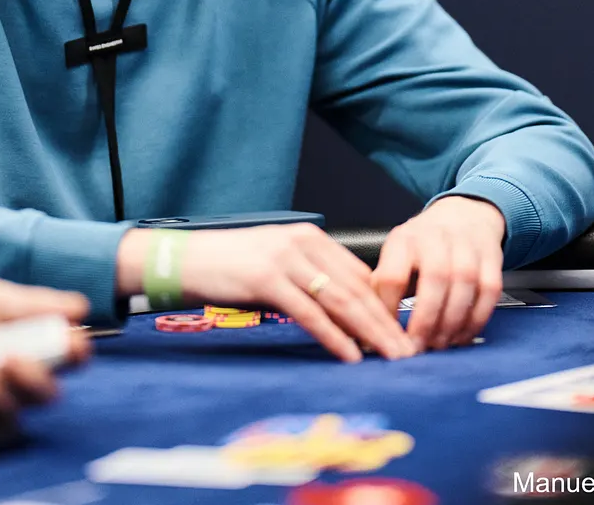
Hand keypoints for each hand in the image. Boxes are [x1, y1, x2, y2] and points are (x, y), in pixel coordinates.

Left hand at [0, 278, 89, 421]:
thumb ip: (31, 304)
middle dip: (34, 376)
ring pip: (17, 407)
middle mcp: (18, 377)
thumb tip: (80, 307)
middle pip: (50, 392)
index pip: (70, 356)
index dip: (78, 352)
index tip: (70, 342)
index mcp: (30, 344)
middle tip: (10, 356)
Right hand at [120, 225, 416, 362]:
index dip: (384, 305)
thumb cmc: (230, 267)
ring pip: (341, 300)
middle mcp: (304, 243)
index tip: (402, 332)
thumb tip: (344, 309)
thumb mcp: (277, 264)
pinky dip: (335, 336)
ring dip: (370, 333)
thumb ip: (309, 277)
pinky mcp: (268, 279)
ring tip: (391, 357)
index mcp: (311, 237)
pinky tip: (352, 355)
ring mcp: (286, 259)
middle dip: (386, 323)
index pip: (359, 274)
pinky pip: (310, 313)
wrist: (185, 259)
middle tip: (409, 351)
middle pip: (356, 288)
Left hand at [372, 196, 504, 350]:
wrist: (464, 216)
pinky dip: (476, 319)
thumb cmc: (423, 245)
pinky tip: (461, 335)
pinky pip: (488, 291)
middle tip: (417, 347)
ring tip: (439, 344)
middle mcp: (436, 238)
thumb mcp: (395, 256)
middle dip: (426, 320)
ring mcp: (467, 245)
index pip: (392, 275)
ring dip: (452, 322)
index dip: (388, 310)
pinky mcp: (491, 257)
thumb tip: (364, 326)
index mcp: (404, 239)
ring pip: (464, 284)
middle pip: (435, 278)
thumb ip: (381, 286)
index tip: (386, 335)